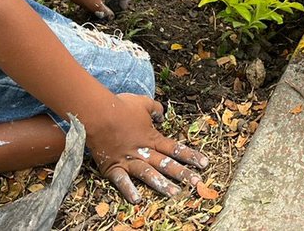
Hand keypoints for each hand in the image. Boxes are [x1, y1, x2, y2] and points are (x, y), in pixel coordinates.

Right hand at [85, 93, 209, 203]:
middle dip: (182, 173)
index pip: (175, 148)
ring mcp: (128, 160)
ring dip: (161, 184)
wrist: (99, 113)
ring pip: (148, 174)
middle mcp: (142, 151)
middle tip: (197, 183)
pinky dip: (128, 189)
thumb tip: (163, 115)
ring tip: (174, 194)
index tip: (204, 164)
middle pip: (165, 163)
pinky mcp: (112, 166)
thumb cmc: (122, 106)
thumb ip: (156, 109)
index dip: (190, 156)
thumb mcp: (143, 103)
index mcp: (151, 137)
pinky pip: (121, 180)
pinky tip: (137, 199)